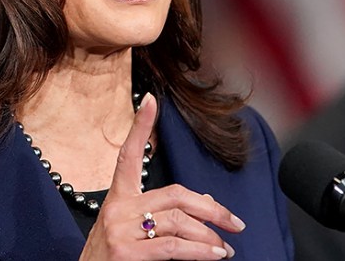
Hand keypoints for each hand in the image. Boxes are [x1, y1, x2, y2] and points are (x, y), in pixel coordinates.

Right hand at [79, 94, 244, 259]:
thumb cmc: (111, 259)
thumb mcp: (130, 231)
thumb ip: (161, 214)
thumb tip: (205, 205)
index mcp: (117, 199)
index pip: (128, 155)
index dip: (139, 126)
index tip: (150, 100)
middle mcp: (117, 209)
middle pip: (174, 194)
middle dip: (210, 208)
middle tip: (234, 223)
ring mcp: (120, 230)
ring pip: (178, 222)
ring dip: (209, 236)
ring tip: (225, 248)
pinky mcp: (126, 252)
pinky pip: (173, 247)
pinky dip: (200, 251)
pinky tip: (215, 255)